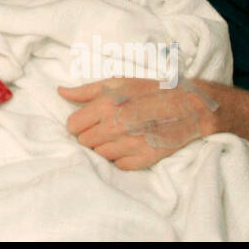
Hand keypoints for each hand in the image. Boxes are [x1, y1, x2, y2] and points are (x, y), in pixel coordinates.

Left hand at [59, 77, 220, 169]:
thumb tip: (60, 92)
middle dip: (91, 135)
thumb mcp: (117, 82)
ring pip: (100, 155)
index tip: (89, 121)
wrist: (188, 106)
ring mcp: (130, 145)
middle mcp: (116, 127)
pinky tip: (131, 144)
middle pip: (84, 142)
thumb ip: (86, 90)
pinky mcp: (143, 159)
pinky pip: (118, 165)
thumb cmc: (150, 90)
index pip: (72, 126)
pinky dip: (122, 157)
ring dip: (106, 147)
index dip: (79, 123)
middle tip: (107, 127)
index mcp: (106, 105)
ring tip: (120, 135)